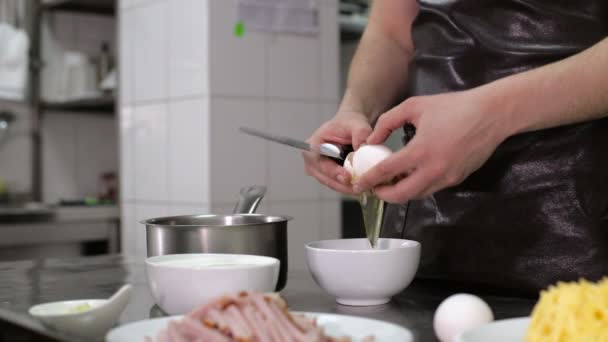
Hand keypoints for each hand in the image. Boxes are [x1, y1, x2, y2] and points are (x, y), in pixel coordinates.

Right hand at [303, 111, 371, 193]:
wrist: (351, 127)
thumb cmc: (349, 123)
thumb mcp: (357, 124)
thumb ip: (361, 133)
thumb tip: (364, 148)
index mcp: (312, 145)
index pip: (320, 163)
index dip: (334, 172)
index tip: (348, 177)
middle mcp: (312, 160)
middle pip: (326, 178)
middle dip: (343, 185)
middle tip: (360, 187)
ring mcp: (319, 170)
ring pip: (333, 184)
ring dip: (347, 188)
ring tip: (364, 187)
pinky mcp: (328, 176)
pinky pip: (339, 185)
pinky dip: (350, 186)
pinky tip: (363, 185)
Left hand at [353, 90, 507, 202]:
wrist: (492, 114)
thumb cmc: (454, 107)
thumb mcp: (414, 106)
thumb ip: (387, 122)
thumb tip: (372, 140)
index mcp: (421, 150)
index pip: (386, 172)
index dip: (368, 179)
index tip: (358, 182)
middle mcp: (435, 170)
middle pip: (401, 195)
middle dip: (383, 195)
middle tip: (373, 188)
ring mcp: (448, 177)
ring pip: (417, 195)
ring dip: (400, 192)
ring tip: (389, 181)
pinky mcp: (458, 179)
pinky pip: (431, 188)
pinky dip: (417, 186)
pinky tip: (410, 175)